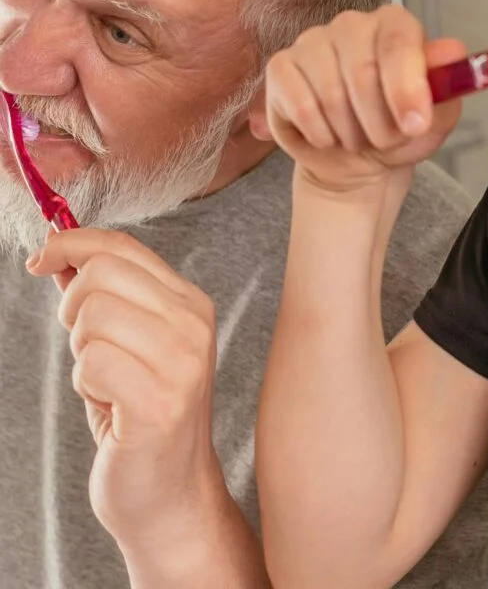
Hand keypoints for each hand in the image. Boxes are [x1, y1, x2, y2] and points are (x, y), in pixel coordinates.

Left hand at [26, 229, 222, 552]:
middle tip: (86, 347)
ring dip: (81, 351)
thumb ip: (100, 296)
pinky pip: (92, 361)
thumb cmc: (141, 420)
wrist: (170, 497)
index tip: (41, 259)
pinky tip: (110, 406)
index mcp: (190, 303)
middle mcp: (193, 324)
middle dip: (72, 307)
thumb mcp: (125, 345)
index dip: (72, 243)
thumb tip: (58, 252)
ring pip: (93, 313)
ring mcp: (182, 362)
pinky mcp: (160, 401)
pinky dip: (86, 384)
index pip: (122, 246)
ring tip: (105, 382)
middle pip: (101, 272)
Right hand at [262, 5, 464, 192]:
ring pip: (330, 94)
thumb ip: (446, 85)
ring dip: (349, 133)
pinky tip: (327, 136)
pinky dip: (319, 133)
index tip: (414, 125)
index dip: (406, 87)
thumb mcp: (434, 118)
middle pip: (362, 71)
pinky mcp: (281, 67)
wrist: (358, 161)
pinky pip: (300, 105)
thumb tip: (451, 51)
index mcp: (394, 25)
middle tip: (384, 140)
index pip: (398, 42)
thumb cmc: (397, 131)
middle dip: (378, 123)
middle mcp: (351, 24)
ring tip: (356, 138)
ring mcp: (311, 42)